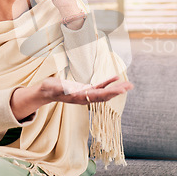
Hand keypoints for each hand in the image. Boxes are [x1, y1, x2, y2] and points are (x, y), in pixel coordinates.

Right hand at [10, 76, 132, 120]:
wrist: (46, 92)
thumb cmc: (48, 89)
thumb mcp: (51, 87)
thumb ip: (59, 87)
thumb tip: (68, 88)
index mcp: (80, 97)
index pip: (98, 95)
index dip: (110, 92)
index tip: (121, 90)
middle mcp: (86, 98)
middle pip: (105, 95)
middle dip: (118, 91)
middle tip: (130, 86)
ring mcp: (87, 94)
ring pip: (105, 92)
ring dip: (116, 88)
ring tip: (128, 84)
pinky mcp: (86, 90)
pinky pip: (100, 86)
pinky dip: (108, 82)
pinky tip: (116, 78)